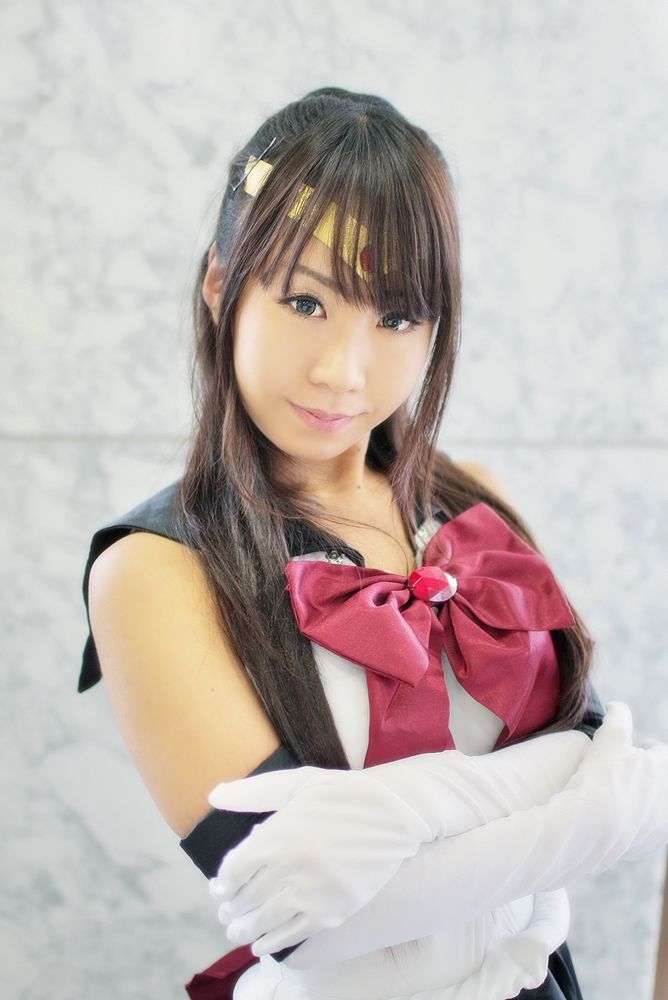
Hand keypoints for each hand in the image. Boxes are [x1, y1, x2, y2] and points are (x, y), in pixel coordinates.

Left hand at [207, 764, 430, 954]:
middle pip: (247, 898)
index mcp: (277, 835)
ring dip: (246, 929)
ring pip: (266, 920)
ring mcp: (312, 892)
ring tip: (237, 932)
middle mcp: (290, 867)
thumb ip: (254, 792)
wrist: (393, 814)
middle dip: (231, 909)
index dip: (223, 883)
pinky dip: (273, 942)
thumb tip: (214, 796)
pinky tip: (263, 945)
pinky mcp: (333, 911)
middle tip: (225, 915)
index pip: (234, 870)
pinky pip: (294, 934)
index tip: (219, 889)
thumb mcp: (297, 783)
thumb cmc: (342, 794)